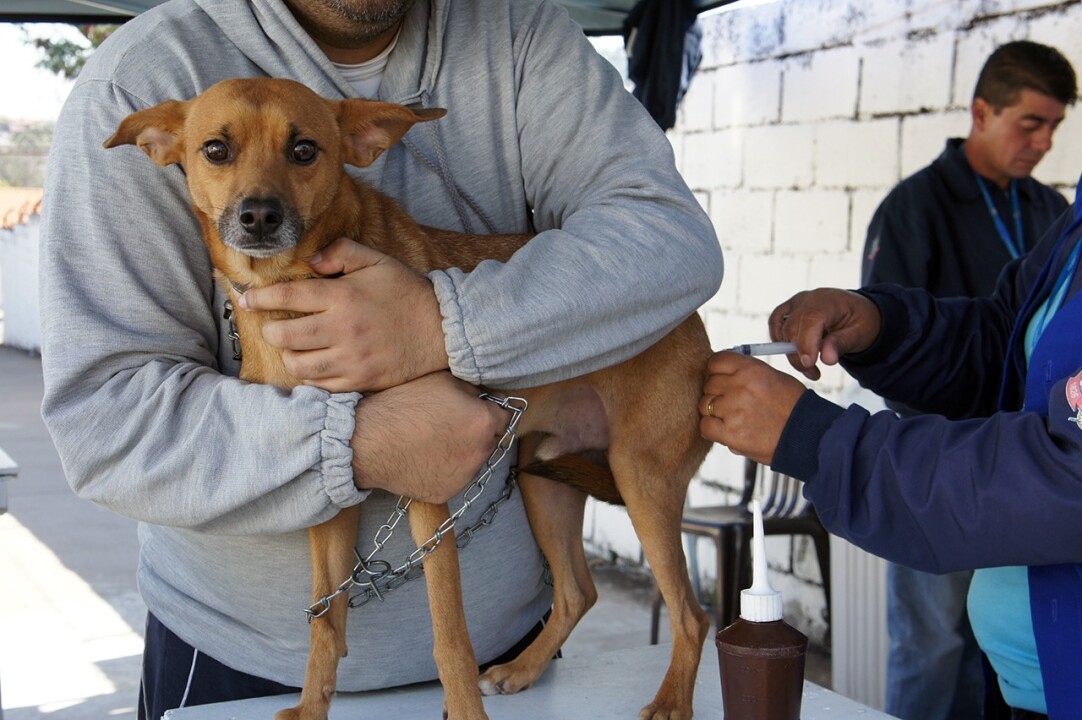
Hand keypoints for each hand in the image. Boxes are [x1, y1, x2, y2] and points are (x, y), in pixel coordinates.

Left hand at [238, 238, 447, 392]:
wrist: (443, 330)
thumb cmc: (407, 292)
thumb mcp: (377, 261)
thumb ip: (341, 253)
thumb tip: (310, 262)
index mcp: (344, 296)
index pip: (288, 296)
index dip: (260, 298)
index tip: (247, 299)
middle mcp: (343, 329)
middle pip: (285, 334)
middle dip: (270, 328)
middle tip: (273, 325)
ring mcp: (351, 359)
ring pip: (298, 364)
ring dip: (288, 354)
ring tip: (292, 346)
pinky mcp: (360, 380)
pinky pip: (320, 383)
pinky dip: (310, 374)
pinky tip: (313, 363)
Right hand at [351, 371, 507, 502]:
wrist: (369, 442)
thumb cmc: (403, 406)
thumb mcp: (443, 380)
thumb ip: (471, 389)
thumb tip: (482, 396)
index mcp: (484, 422)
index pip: (504, 417)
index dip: (488, 411)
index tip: (474, 410)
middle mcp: (481, 453)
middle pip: (490, 440)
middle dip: (477, 432)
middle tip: (451, 425)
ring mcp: (464, 476)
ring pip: (473, 461)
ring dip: (463, 452)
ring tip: (434, 441)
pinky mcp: (447, 493)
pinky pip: (454, 478)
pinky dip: (445, 469)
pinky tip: (425, 457)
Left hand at [699, 352, 805, 464]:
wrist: (808, 436)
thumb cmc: (794, 407)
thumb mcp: (775, 378)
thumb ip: (747, 373)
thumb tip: (723, 372)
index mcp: (752, 370)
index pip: (715, 361)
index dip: (716, 371)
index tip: (720, 378)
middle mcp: (740, 387)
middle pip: (709, 384)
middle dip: (717, 393)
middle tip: (732, 403)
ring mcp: (734, 410)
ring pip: (705, 405)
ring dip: (714, 412)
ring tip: (733, 418)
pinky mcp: (731, 433)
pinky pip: (705, 426)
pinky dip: (712, 429)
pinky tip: (726, 430)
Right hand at [768, 288, 881, 380]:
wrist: (860, 311)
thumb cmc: (861, 322)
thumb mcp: (859, 335)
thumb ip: (841, 344)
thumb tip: (827, 359)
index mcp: (829, 301)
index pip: (810, 320)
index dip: (806, 343)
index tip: (809, 364)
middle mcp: (810, 298)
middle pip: (792, 327)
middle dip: (798, 355)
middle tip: (813, 372)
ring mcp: (798, 302)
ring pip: (781, 328)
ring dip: (790, 352)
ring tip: (808, 367)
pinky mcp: (790, 308)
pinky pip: (775, 322)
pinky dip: (778, 339)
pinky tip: (792, 352)